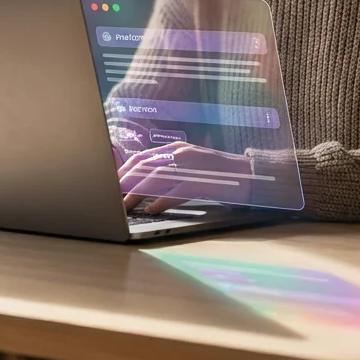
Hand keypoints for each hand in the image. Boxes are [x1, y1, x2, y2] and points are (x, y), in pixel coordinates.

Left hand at [118, 142, 252, 213]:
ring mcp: (192, 167)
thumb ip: (169, 170)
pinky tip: (152, 210)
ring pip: (157, 179)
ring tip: (124, 206)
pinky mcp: (203, 182)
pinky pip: (177, 191)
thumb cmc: (216, 174)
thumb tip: (143, 184)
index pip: (141, 157)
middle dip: (124, 182)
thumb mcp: (190, 165)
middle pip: (144, 167)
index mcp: (176, 150)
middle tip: (111, 196)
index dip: (123, 170)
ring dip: (137, 194)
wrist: (249, 174)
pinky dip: (161, 201)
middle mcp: (181, 154)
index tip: (110, 183)